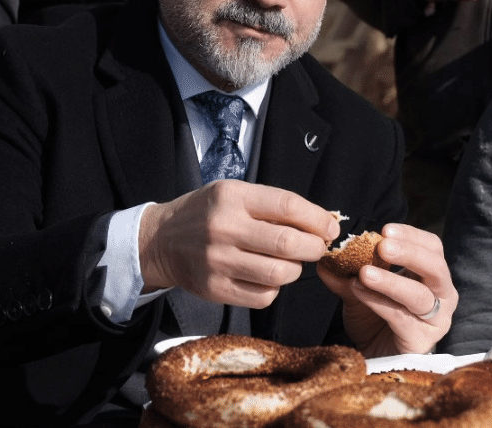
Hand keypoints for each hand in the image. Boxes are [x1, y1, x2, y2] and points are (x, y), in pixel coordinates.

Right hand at [138, 180, 338, 307]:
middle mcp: (225, 229)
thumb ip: (272, 205)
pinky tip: (266, 277)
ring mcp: (219, 262)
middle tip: (317, 247)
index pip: (288, 206)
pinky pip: (263, 296)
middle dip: (314, 247)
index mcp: (232, 198)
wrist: (161, 241)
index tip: (330, 227)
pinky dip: (274, 288)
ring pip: (280, 273)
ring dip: (296, 269)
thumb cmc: (206, 214)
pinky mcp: (215, 289)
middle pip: (288, 243)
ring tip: (290, 262)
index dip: (317, 219)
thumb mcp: (234, 194)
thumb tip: (321, 222)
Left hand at [317, 223, 454, 356]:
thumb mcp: (358, 290)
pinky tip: (360, 292)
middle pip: (435, 267)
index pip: (432, 247)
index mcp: (430, 276)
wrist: (373, 358)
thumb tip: (324, 256)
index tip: (385, 229)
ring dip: (391, 281)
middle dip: (409, 253)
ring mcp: (436, 320)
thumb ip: (345, 272)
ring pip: (420, 295)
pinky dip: (379, 303)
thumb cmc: (374, 319)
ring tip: (364, 273)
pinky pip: (402, 319)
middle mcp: (442, 296)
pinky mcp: (422, 341)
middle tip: (382, 245)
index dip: (412, 236)